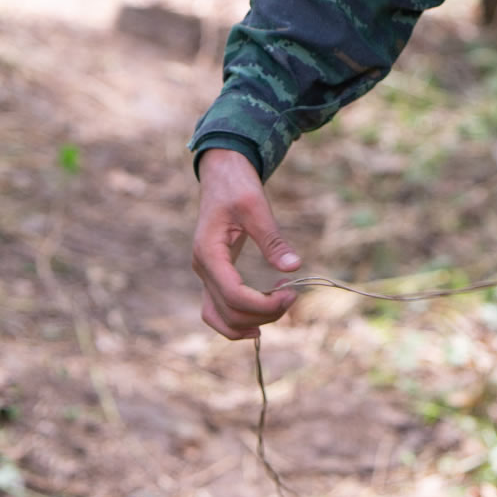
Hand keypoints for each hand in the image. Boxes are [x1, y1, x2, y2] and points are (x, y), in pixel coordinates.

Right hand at [191, 148, 301, 339]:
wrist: (222, 174)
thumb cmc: (236, 186)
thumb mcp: (256, 206)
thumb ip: (272, 239)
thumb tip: (294, 267)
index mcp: (209, 253)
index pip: (234, 295)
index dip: (264, 304)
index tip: (292, 294)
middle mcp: (202, 268)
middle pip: (228, 312)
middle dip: (263, 314)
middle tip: (292, 297)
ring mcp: (205, 273)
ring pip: (219, 317)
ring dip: (249, 323)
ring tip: (279, 310)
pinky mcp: (213, 273)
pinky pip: (218, 309)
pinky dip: (237, 320)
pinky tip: (260, 319)